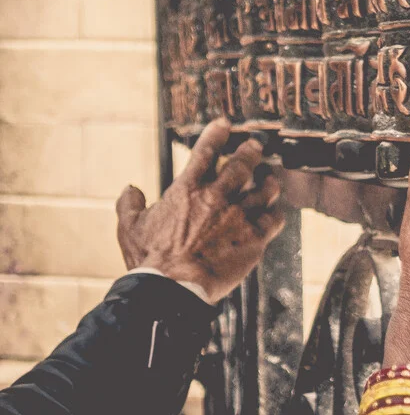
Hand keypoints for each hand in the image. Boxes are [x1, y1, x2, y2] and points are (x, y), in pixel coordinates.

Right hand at [115, 119, 285, 303]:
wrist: (171, 290)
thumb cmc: (150, 261)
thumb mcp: (129, 228)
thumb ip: (129, 205)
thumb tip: (130, 189)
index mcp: (187, 190)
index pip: (205, 152)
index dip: (216, 134)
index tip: (225, 124)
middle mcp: (217, 197)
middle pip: (242, 165)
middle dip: (251, 152)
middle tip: (256, 147)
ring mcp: (239, 216)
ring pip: (265, 190)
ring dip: (269, 183)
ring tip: (271, 180)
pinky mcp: (254, 238)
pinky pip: (274, 220)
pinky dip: (275, 214)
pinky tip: (275, 214)